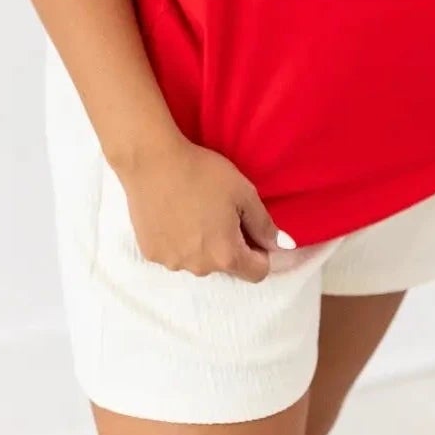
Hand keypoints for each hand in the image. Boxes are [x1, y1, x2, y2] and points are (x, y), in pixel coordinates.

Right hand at [115, 134, 296, 281]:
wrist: (152, 161)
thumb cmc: (203, 173)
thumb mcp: (244, 193)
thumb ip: (265, 224)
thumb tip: (283, 246)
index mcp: (226, 256)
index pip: (257, 273)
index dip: (261, 252)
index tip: (251, 230)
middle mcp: (199, 268)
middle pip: (226, 266)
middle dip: (229, 246)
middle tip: (220, 213)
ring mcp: (172, 263)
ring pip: (198, 261)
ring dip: (202, 245)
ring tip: (193, 211)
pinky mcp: (151, 253)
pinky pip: (174, 253)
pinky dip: (178, 240)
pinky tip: (173, 214)